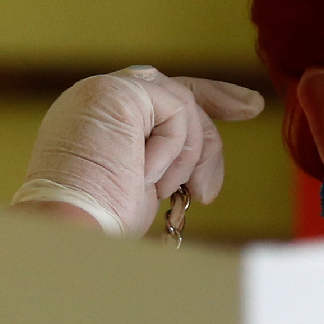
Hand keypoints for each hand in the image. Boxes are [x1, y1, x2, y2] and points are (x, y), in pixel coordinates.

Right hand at [13, 65, 264, 234]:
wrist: (69, 233)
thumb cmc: (102, 226)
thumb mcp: (142, 189)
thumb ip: (164, 163)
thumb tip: (200, 167)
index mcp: (97, 123)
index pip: (157, 101)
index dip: (204, 102)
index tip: (245, 107)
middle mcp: (96, 101)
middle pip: (174, 90)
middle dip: (219, 98)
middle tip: (254, 108)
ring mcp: (102, 91)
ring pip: (182, 103)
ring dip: (189, 155)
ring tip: (168, 191)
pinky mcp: (115, 91)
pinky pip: (176, 109)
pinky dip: (174, 149)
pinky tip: (147, 177)